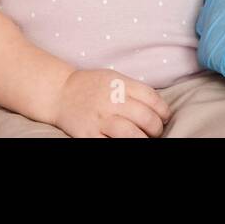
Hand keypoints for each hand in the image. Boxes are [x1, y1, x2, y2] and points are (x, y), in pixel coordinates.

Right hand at [49, 69, 171, 137]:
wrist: (60, 92)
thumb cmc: (91, 86)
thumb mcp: (114, 78)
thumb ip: (134, 90)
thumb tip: (158, 108)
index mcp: (120, 84)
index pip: (152, 98)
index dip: (163, 111)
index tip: (164, 118)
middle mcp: (112, 101)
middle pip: (145, 117)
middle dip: (156, 128)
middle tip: (154, 132)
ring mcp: (100, 119)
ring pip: (131, 134)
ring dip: (143, 140)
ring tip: (144, 140)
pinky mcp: (88, 134)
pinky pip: (110, 144)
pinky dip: (122, 145)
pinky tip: (127, 143)